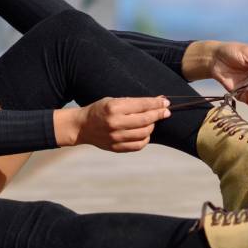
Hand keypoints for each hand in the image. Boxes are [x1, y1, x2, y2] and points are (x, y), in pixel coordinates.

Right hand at [55, 96, 170, 152]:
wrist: (82, 126)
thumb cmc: (99, 110)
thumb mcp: (113, 100)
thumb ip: (133, 102)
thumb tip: (157, 101)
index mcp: (113, 108)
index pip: (141, 105)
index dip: (156, 104)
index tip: (166, 102)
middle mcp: (115, 123)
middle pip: (145, 120)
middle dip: (158, 114)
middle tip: (166, 112)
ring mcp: (115, 137)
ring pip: (144, 133)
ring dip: (152, 126)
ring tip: (152, 122)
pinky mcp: (115, 147)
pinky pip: (138, 145)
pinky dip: (145, 139)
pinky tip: (145, 133)